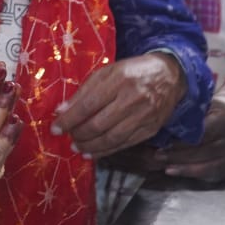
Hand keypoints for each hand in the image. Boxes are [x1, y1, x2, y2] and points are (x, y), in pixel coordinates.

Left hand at [53, 52, 185, 158]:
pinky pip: (125, 144)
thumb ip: (84, 91)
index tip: (55, 128)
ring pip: (112, 138)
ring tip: (77, 147)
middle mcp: (133, 99)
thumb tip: (61, 111)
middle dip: (78, 134)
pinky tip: (93, 152)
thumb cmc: (132, 71)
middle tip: (67, 137)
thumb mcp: (106, 72)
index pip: (88, 105)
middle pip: (99, 124)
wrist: (169, 75)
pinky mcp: (151, 129)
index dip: (69, 119)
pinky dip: (107, 151)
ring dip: (90, 146)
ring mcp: (144, 116)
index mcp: (118, 80)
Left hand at [153, 101, 224, 181]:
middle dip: (177, 152)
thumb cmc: (214, 115)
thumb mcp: (204, 107)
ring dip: (179, 164)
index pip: (201, 132)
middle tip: (157, 153)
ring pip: (203, 164)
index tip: (162, 138)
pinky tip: (171, 170)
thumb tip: (161, 117)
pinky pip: (206, 174)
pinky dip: (187, 172)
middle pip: (201, 149)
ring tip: (161, 161)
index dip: (181, 137)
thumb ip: (188, 112)